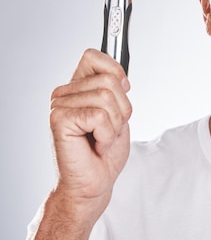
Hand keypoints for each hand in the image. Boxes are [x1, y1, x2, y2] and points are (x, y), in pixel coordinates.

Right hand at [49, 49, 131, 217]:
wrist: (94, 183)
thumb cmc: (105, 151)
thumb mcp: (119, 113)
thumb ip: (117, 89)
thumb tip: (121, 76)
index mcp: (78, 87)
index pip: (93, 56)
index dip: (115, 71)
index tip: (122, 91)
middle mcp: (64, 93)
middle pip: (109, 80)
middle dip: (121, 108)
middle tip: (109, 129)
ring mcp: (59, 106)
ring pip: (106, 97)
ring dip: (114, 124)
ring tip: (102, 138)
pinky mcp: (59, 120)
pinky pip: (99, 115)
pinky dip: (106, 134)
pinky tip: (96, 145)